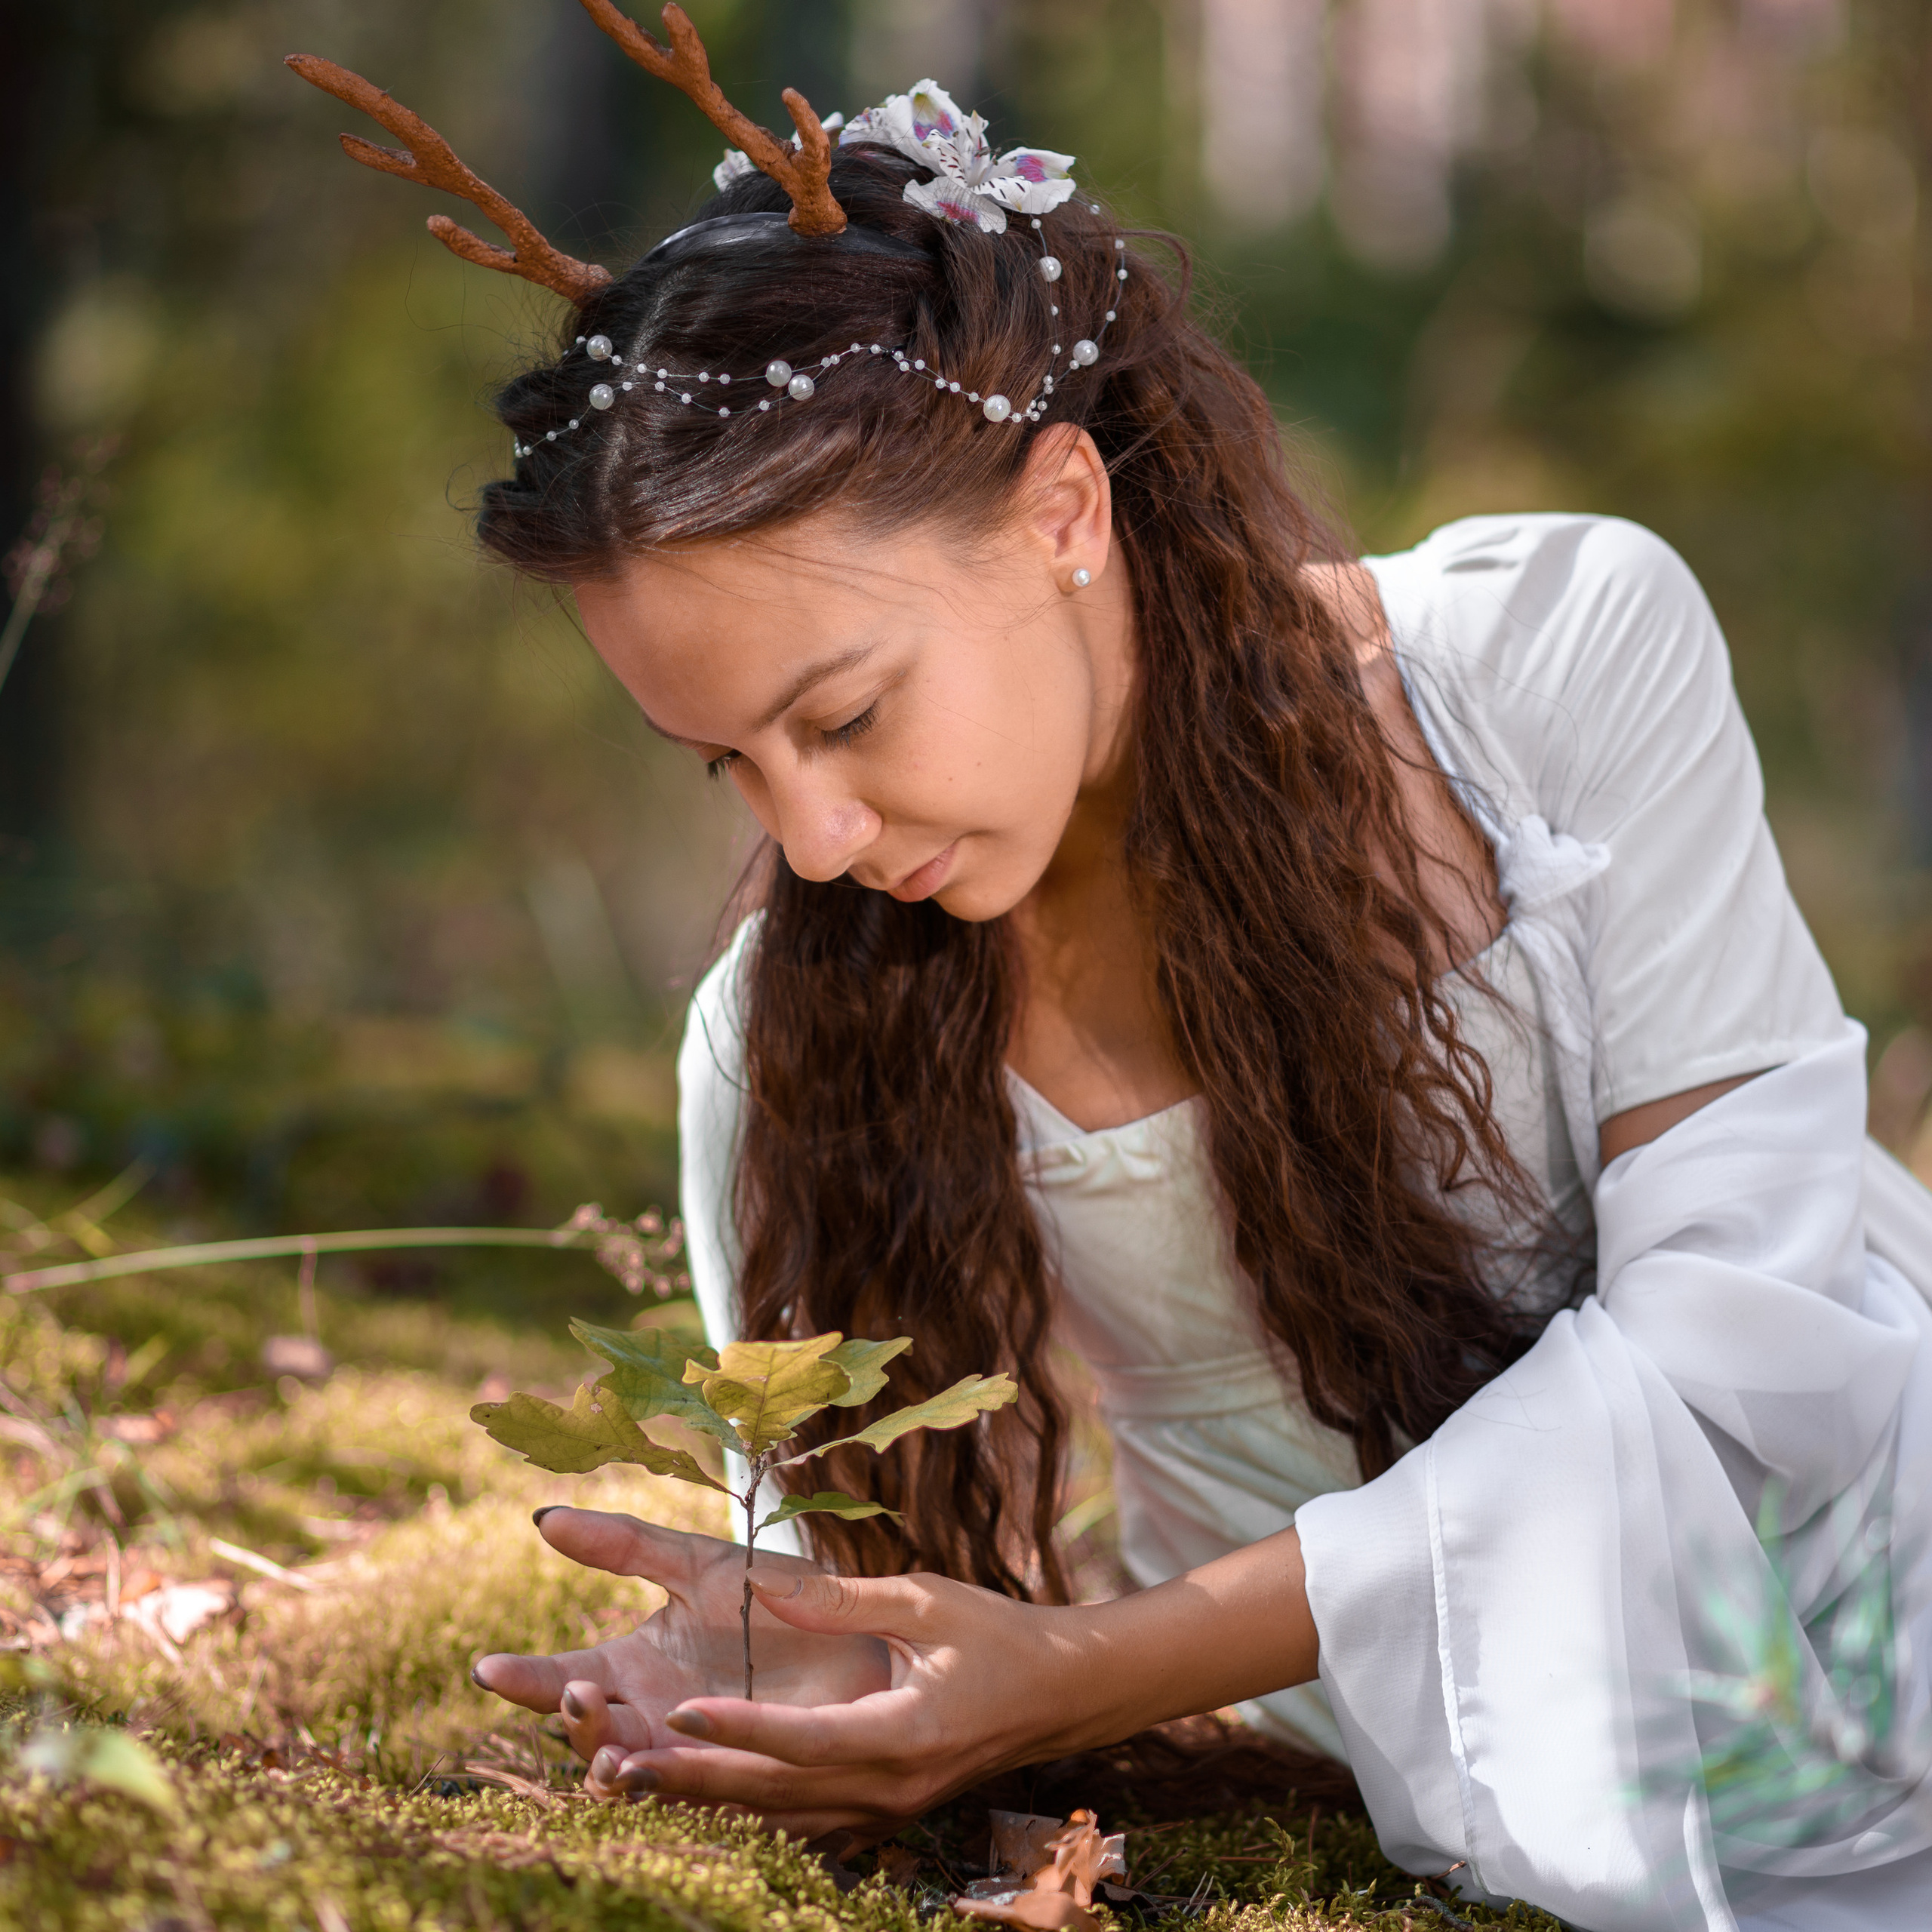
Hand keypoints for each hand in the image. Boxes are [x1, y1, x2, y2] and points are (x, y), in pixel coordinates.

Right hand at [470, 1508, 891, 1798]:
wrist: (864, 1635)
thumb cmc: (779, 1595)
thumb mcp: (700, 1563)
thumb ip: (625, 1544)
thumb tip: (543, 1517)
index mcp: (632, 1664)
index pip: (561, 1676)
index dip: (525, 1678)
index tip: (489, 1667)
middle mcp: (649, 1716)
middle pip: (589, 1734)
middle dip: (575, 1721)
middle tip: (577, 1695)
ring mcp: (689, 1753)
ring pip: (632, 1775)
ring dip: (616, 1766)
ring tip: (617, 1753)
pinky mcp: (737, 1782)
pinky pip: (696, 1799)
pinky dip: (676, 1793)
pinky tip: (667, 1779)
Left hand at [590, 1566, 1110, 1839]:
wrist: (1060, 1692)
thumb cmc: (995, 1634)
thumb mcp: (925, 1600)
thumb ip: (839, 1598)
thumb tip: (759, 1581)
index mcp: (906, 1733)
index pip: (807, 1742)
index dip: (743, 1731)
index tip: (681, 1712)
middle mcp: (891, 1788)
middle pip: (778, 1795)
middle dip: (697, 1782)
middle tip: (620, 1767)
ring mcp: (886, 1812)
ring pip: (782, 1818)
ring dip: (709, 1801)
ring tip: (633, 1782)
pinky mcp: (881, 1813)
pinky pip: (803, 1821)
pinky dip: (746, 1809)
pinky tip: (692, 1795)